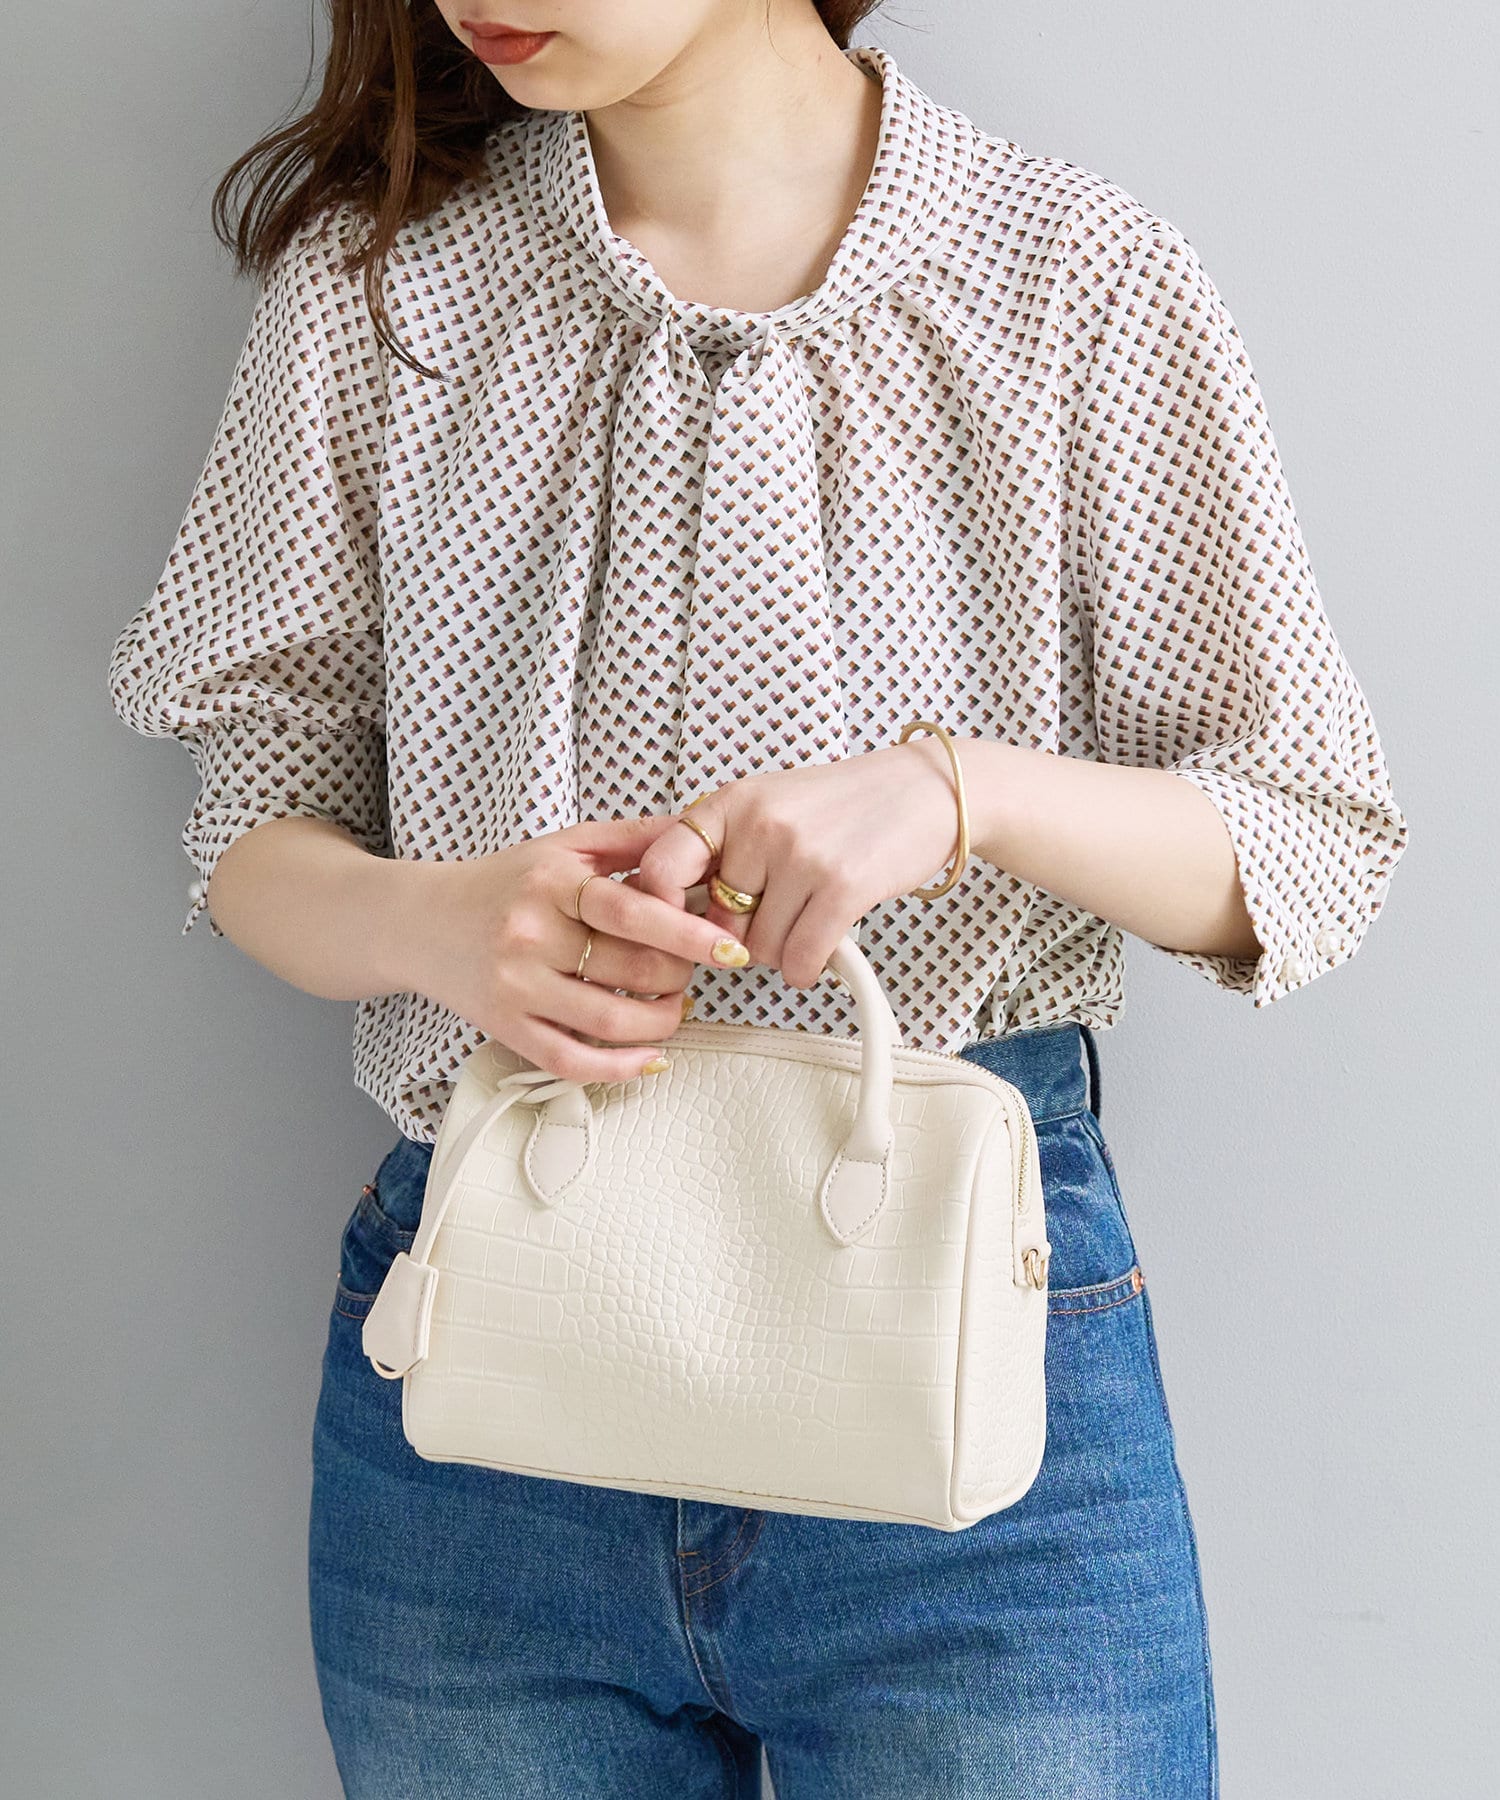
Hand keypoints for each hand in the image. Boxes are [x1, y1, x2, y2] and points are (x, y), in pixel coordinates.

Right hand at [405, 814, 752, 1082]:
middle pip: (630, 968)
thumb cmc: (503, 883)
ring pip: (609, 1020)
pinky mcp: (505, 1029)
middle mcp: (530, 935)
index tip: (729, 948)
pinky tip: (652, 1058)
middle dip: (680, 975)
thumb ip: (630, 837)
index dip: (687, 933)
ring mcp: (515, 987)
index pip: (630, 911)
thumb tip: (698, 826)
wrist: (419, 923)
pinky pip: (571, 1061)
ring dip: (662, 1021)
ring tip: (676, 1007)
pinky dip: (620, 1068)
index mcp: (551, 883)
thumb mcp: (562, 845)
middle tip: (694, 970)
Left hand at [628, 736, 964, 988]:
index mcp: (732, 802)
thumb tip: (669, 909)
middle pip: (719, 923)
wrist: (924, 791)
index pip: (661, 866)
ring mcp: (801, 855)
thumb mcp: (769, 805)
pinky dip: (808, 967)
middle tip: (778, 917)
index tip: (682, 928)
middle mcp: (759, 824)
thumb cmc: (843, 805)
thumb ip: (721, 847)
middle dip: (745, 936)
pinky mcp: (842, 887)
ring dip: (784, 951)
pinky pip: (800, 959)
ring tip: (809, 918)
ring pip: (761, 948)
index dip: (662, 910)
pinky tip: (821, 947)